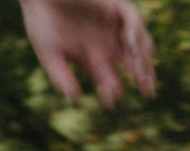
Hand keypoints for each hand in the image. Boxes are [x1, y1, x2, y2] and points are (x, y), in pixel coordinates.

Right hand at [21, 0, 155, 104]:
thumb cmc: (42, 23)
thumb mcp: (48, 54)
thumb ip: (61, 76)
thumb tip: (75, 99)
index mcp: (91, 55)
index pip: (109, 77)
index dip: (112, 90)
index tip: (110, 102)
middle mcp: (107, 41)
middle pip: (131, 62)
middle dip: (141, 76)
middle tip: (148, 92)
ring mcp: (114, 25)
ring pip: (138, 43)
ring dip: (143, 58)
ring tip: (143, 73)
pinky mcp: (117, 7)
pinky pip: (134, 21)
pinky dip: (135, 33)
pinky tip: (132, 47)